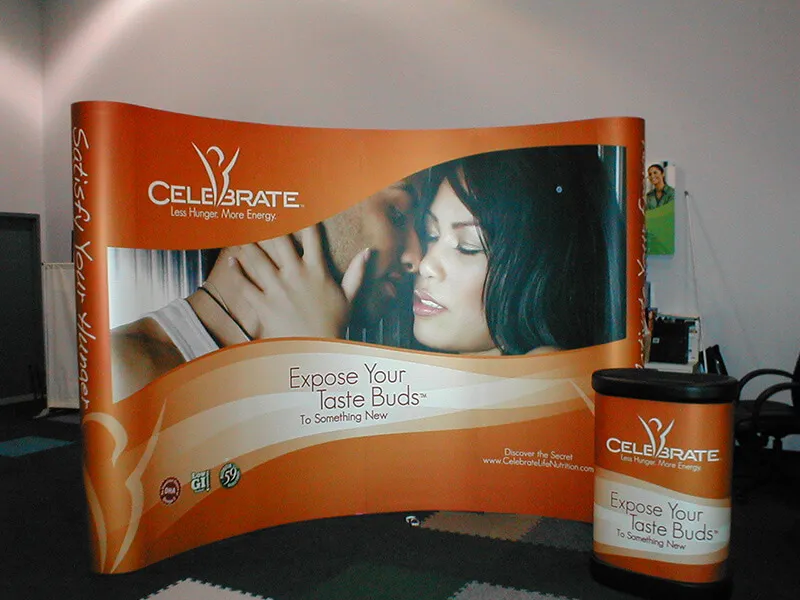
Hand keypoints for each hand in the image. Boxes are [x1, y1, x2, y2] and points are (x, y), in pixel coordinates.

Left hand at [226, 226, 368, 338]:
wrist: (316, 350)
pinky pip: (245, 284)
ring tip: (239, 232)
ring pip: (257, 259)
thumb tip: (367, 252)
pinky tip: (231, 260)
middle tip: (258, 212)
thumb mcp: (349, 297)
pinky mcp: (263, 304)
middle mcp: (296, 275)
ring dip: (247, 243)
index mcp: (317, 271)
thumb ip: (357, 273)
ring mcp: (277, 288)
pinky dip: (236, 271)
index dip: (304, 218)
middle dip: (268, 224)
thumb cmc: (334, 325)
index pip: (311, 237)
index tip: (296, 206)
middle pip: (278, 241)